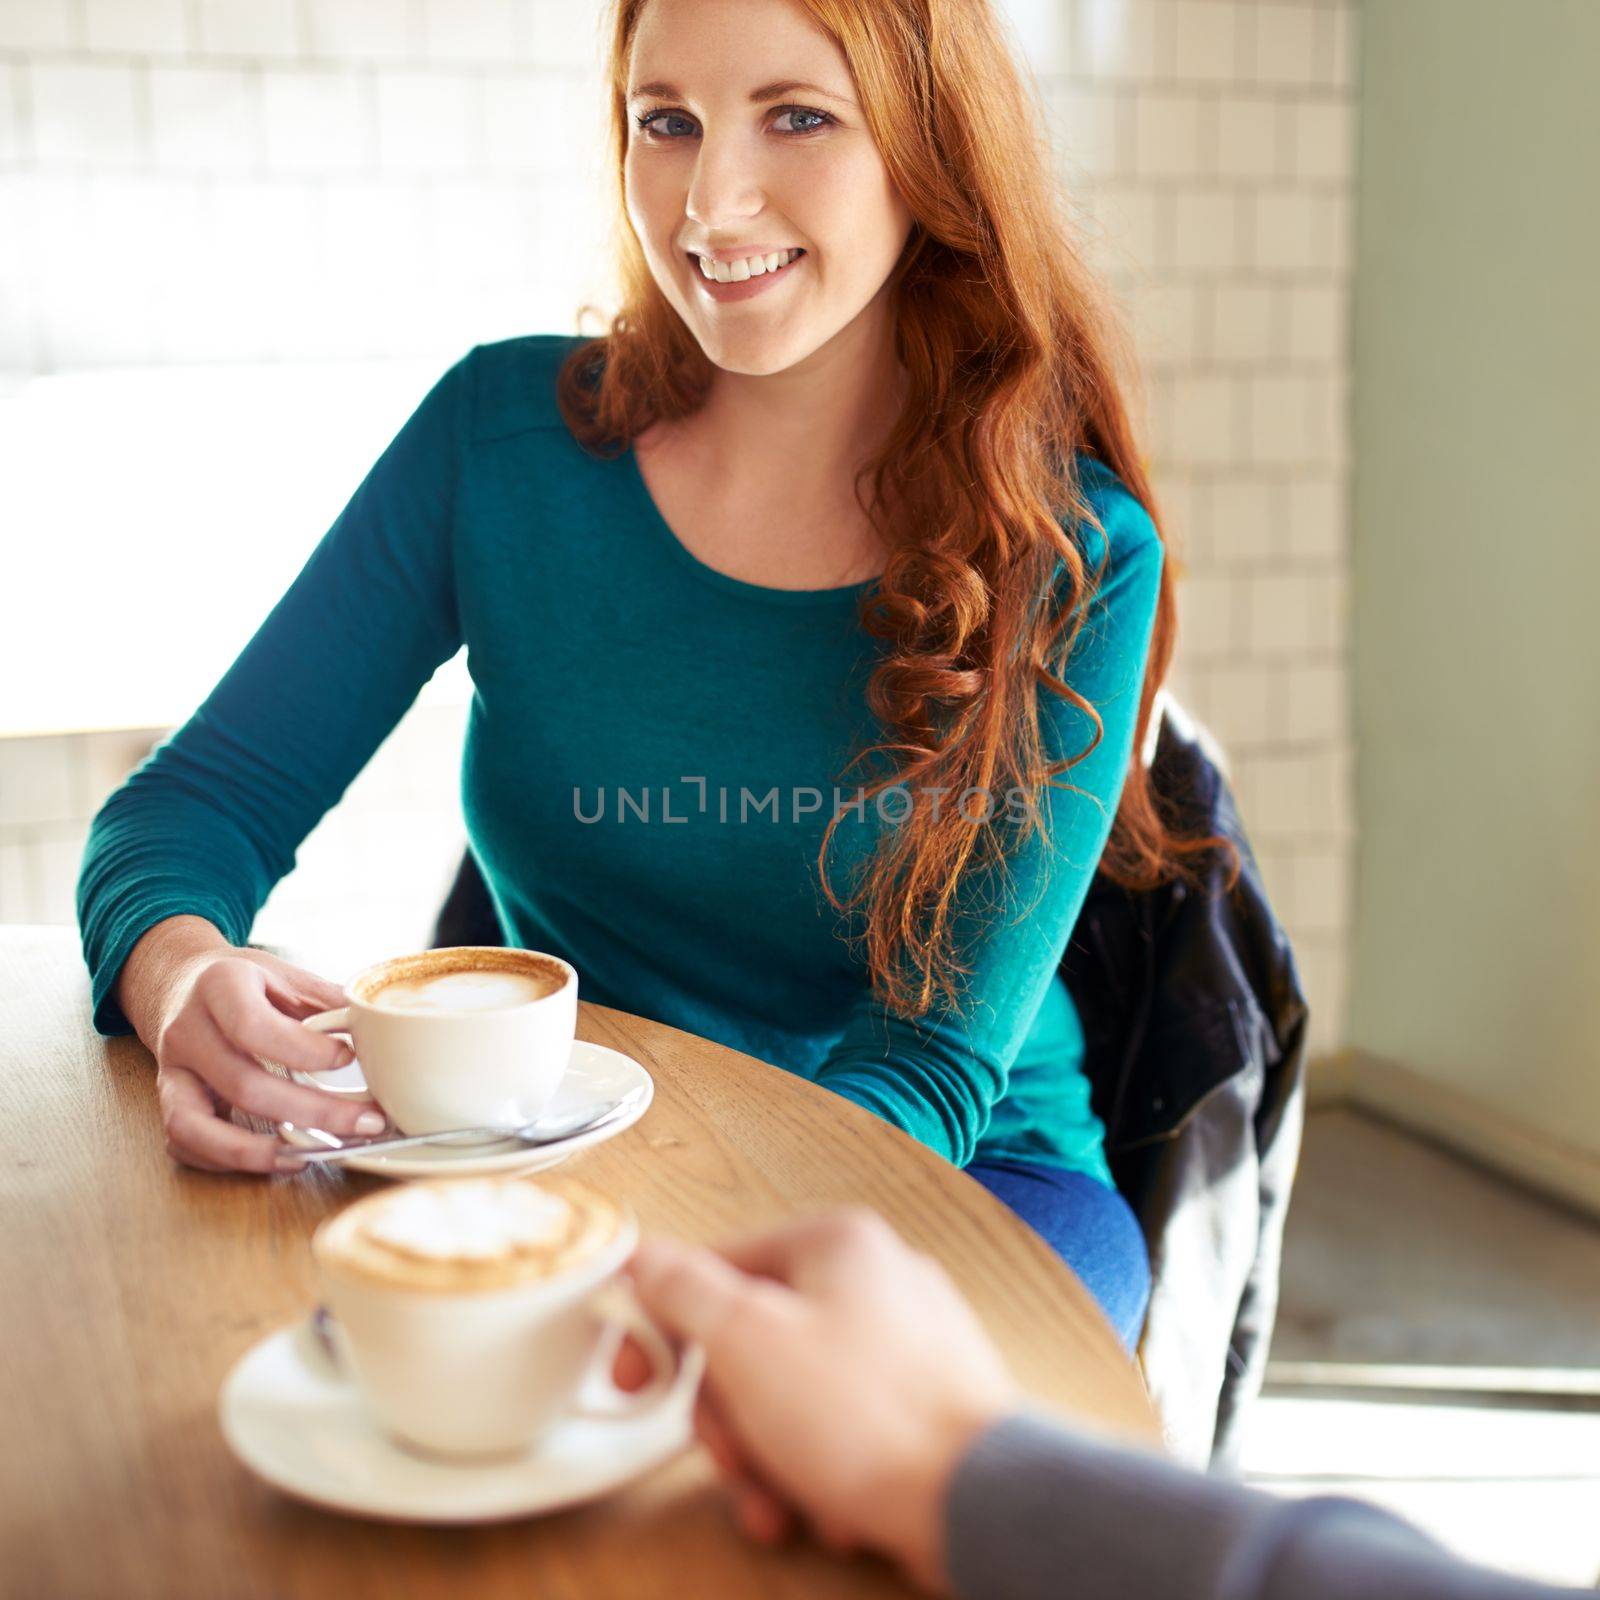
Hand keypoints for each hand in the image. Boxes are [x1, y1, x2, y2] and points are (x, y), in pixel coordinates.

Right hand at [150, 944, 385, 1173]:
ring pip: (196, 1126)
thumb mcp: (286, 973)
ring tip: (313, 1156)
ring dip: (257, 1152)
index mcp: (220, 986)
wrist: (182, 982)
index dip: (304, 1052)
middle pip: (242, 1085)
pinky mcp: (166, 1102)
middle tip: (365, 1123)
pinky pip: (185, 1144)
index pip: (254, 1028)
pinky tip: (277, 1157)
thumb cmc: (247, 981)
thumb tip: (378, 1030)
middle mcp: (187, 1031)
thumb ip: (327, 1000)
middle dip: (311, 1112)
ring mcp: (171, 1071)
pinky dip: (227, 1161)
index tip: (349, 1060)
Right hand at [624, 1211, 1020, 1592]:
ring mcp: (907, 1341)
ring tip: (779, 1504)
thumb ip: (685, 1290)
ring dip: (770, 1458)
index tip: (638, 1381)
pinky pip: (843, 1427)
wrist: (978, 1504)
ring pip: (794, 1393)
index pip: (717, 1267)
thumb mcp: (747, 1341)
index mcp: (835, 1242)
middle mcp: (876, 1278)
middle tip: (731, 1459)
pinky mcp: (924, 1403)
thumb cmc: (869, 1417)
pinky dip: (821, 1471)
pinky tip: (828, 1509)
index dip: (666, 1329)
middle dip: (731, 1418)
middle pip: (755, 1340)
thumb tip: (643, 1255)